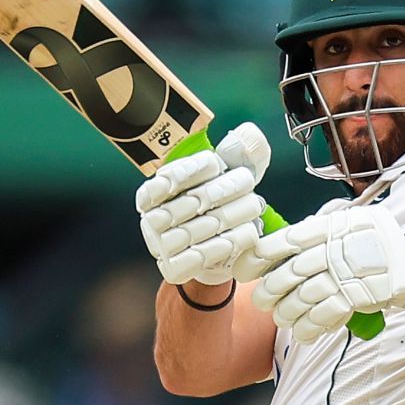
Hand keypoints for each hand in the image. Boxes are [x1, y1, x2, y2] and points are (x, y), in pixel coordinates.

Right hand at [136, 122, 270, 285]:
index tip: (217, 163)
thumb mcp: (227, 177)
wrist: (214, 253)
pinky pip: (197, 257)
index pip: (168, 178)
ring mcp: (160, 246)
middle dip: (222, 192)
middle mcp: (151, 219)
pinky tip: (244, 234)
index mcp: (153, 193)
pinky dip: (223, 245)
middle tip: (250, 186)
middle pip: (188, 202)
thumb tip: (249, 135)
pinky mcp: (173, 269)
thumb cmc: (219, 206)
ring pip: (195, 229)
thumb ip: (239, 153)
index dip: (192, 169)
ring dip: (229, 217)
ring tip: (253, 208)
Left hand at [236, 205, 404, 340]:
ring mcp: (342, 275)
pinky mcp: (354, 298)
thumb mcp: (346, 225)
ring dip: (286, 314)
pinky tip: (302, 333)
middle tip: (263, 301)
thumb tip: (277, 240)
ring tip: (282, 319)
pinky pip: (321, 316)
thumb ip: (315, 232)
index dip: (255, 259)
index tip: (242, 271)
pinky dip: (307, 327)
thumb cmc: (371, 245)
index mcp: (324, 230)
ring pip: (300, 299)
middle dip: (268, 292)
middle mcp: (330, 251)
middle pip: (285, 275)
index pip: (279, 243)